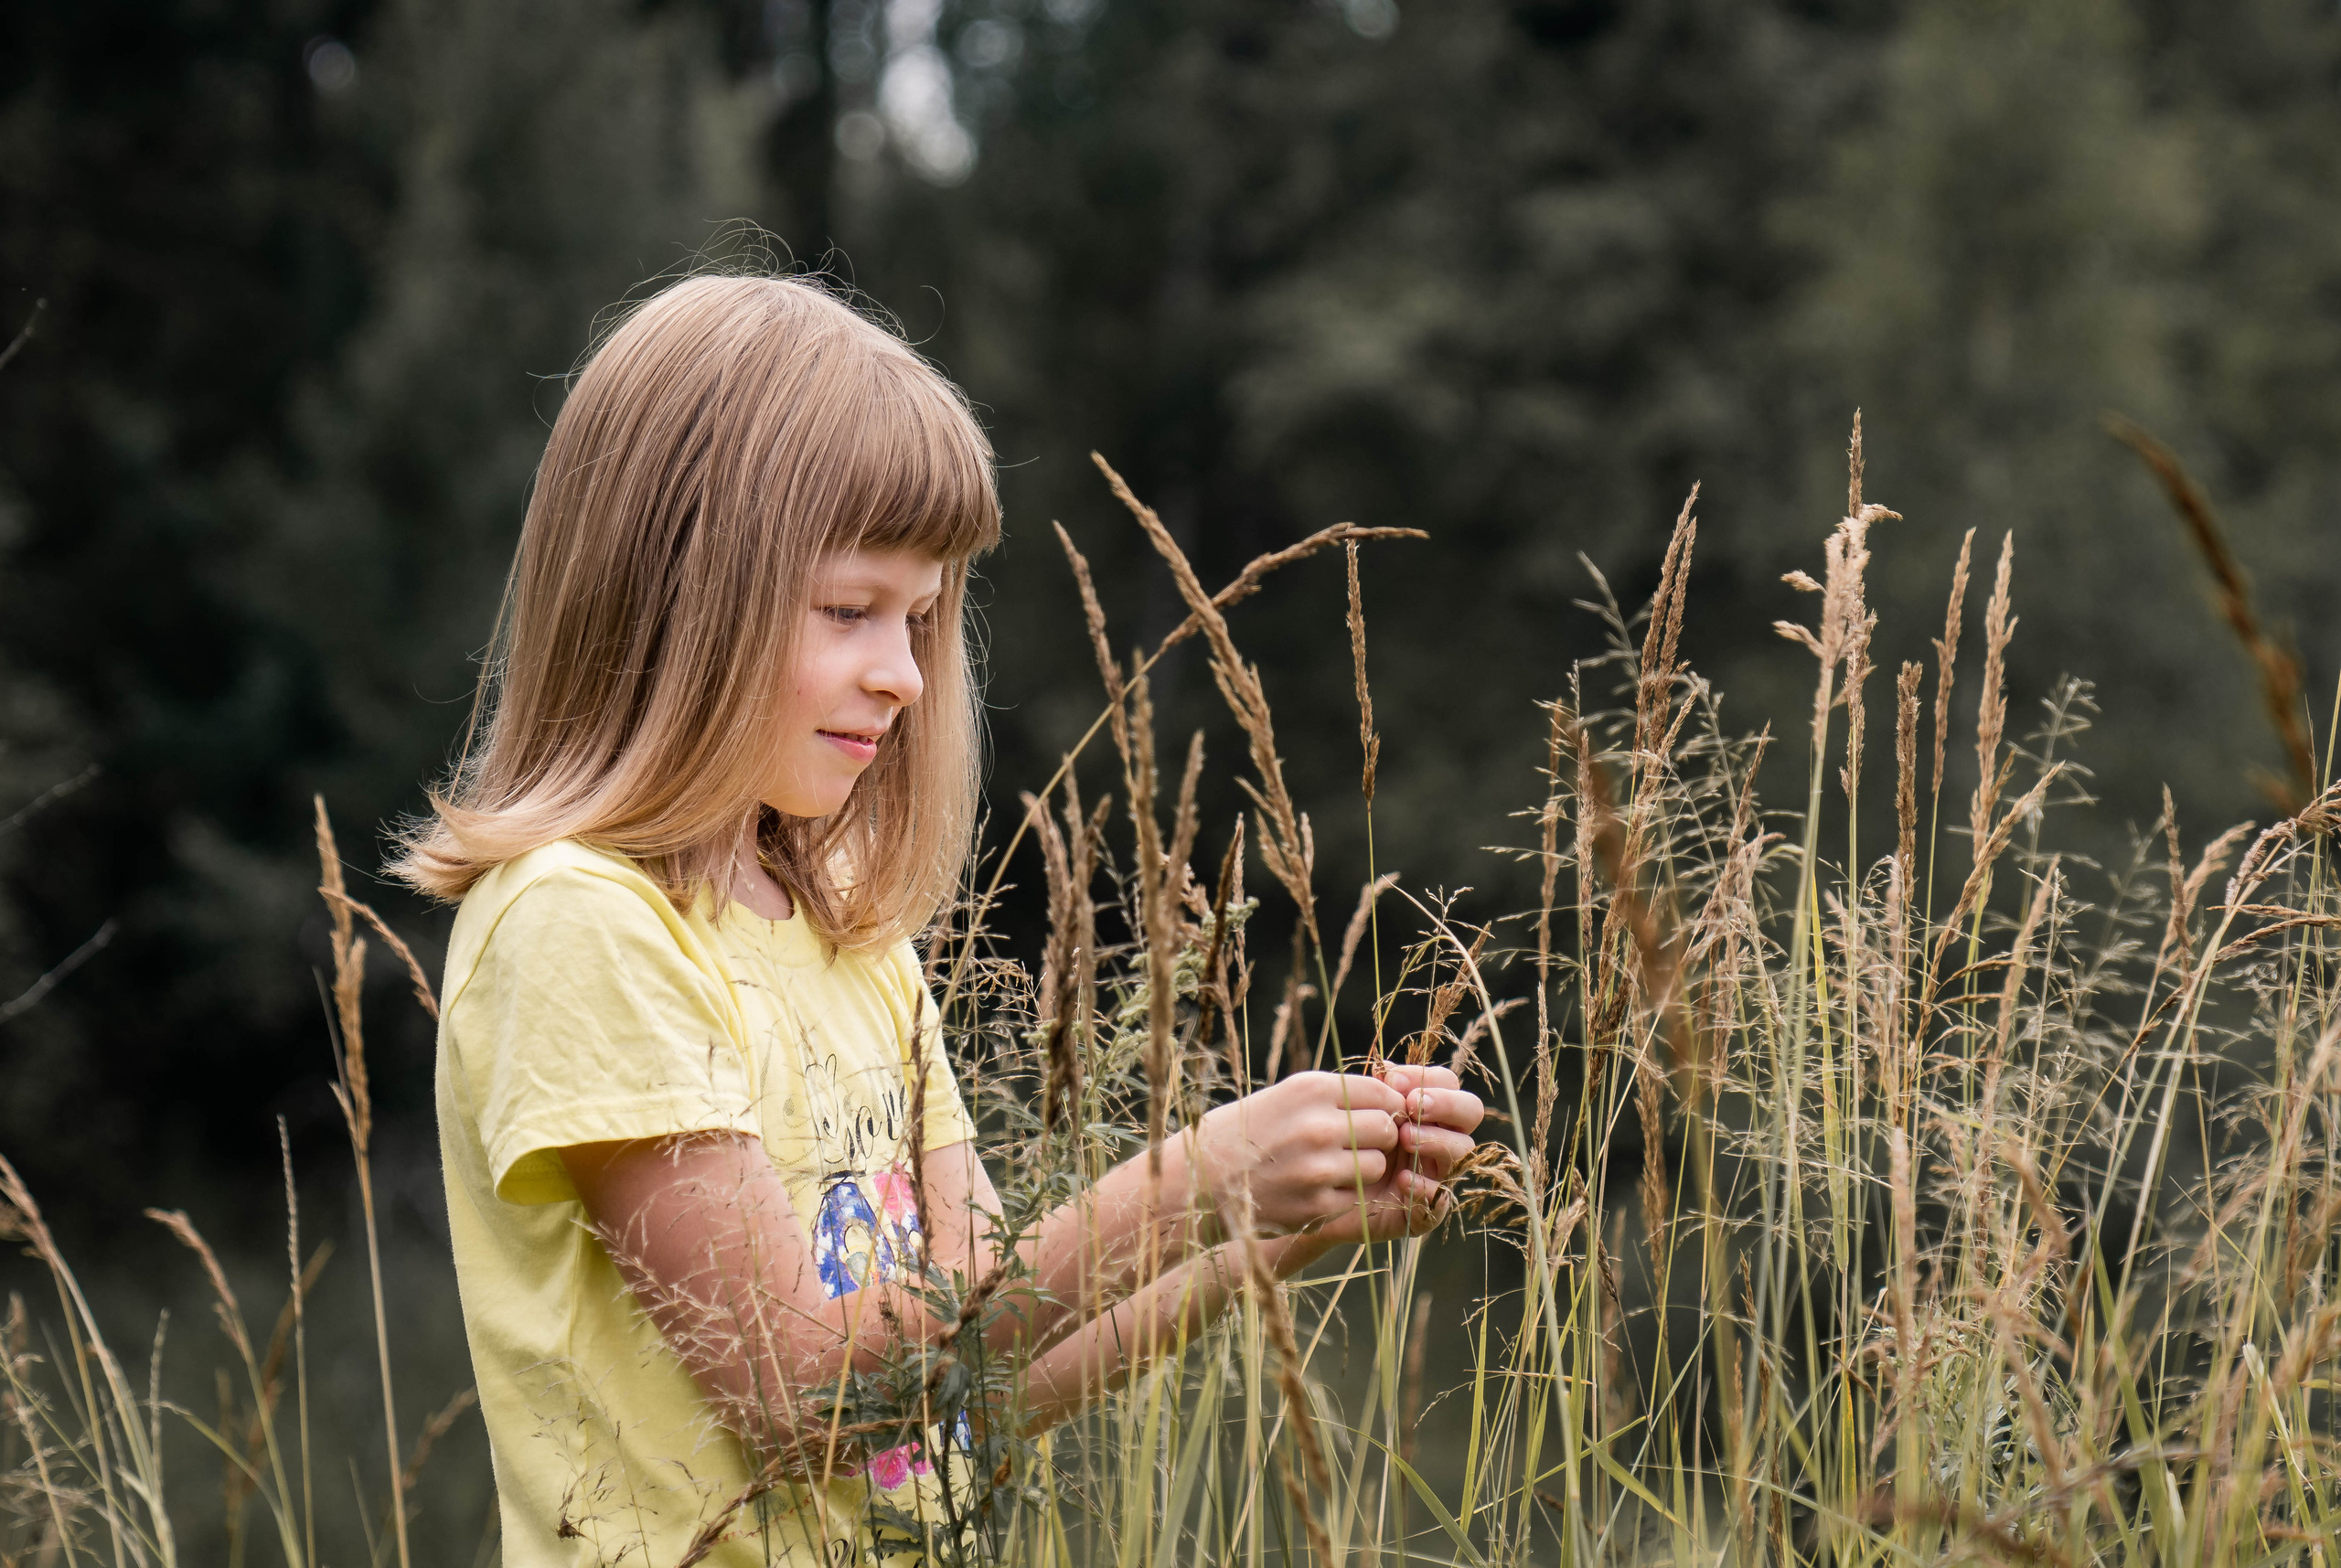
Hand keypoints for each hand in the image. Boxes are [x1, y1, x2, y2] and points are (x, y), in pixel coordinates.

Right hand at [1185, 1071, 1410, 1235]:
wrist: (1199, 1180)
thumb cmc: (1247, 1132)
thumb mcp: (1288, 1097)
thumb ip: (1337, 1096)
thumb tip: (1393, 1097)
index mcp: (1311, 1090)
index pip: (1382, 1094)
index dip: (1384, 1107)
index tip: (1373, 1116)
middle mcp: (1317, 1126)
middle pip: (1386, 1129)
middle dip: (1378, 1137)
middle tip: (1355, 1143)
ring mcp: (1318, 1170)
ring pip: (1376, 1165)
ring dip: (1363, 1168)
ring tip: (1330, 1165)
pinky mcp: (1316, 1206)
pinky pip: (1356, 1195)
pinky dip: (1342, 1193)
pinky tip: (1312, 1187)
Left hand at [1304, 1062, 1485, 1246]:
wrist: (1316, 1191)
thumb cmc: (1339, 1143)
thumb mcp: (1355, 1113)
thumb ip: (1376, 1093)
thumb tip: (1391, 1075)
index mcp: (1425, 1109)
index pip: (1448, 1083)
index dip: (1429, 1079)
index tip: (1395, 1084)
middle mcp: (1439, 1137)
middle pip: (1470, 1112)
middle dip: (1447, 1105)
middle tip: (1415, 1107)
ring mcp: (1436, 1173)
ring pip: (1462, 1151)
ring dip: (1437, 1140)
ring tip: (1405, 1139)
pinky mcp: (1424, 1210)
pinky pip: (1440, 1200)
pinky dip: (1425, 1187)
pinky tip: (1403, 1179)